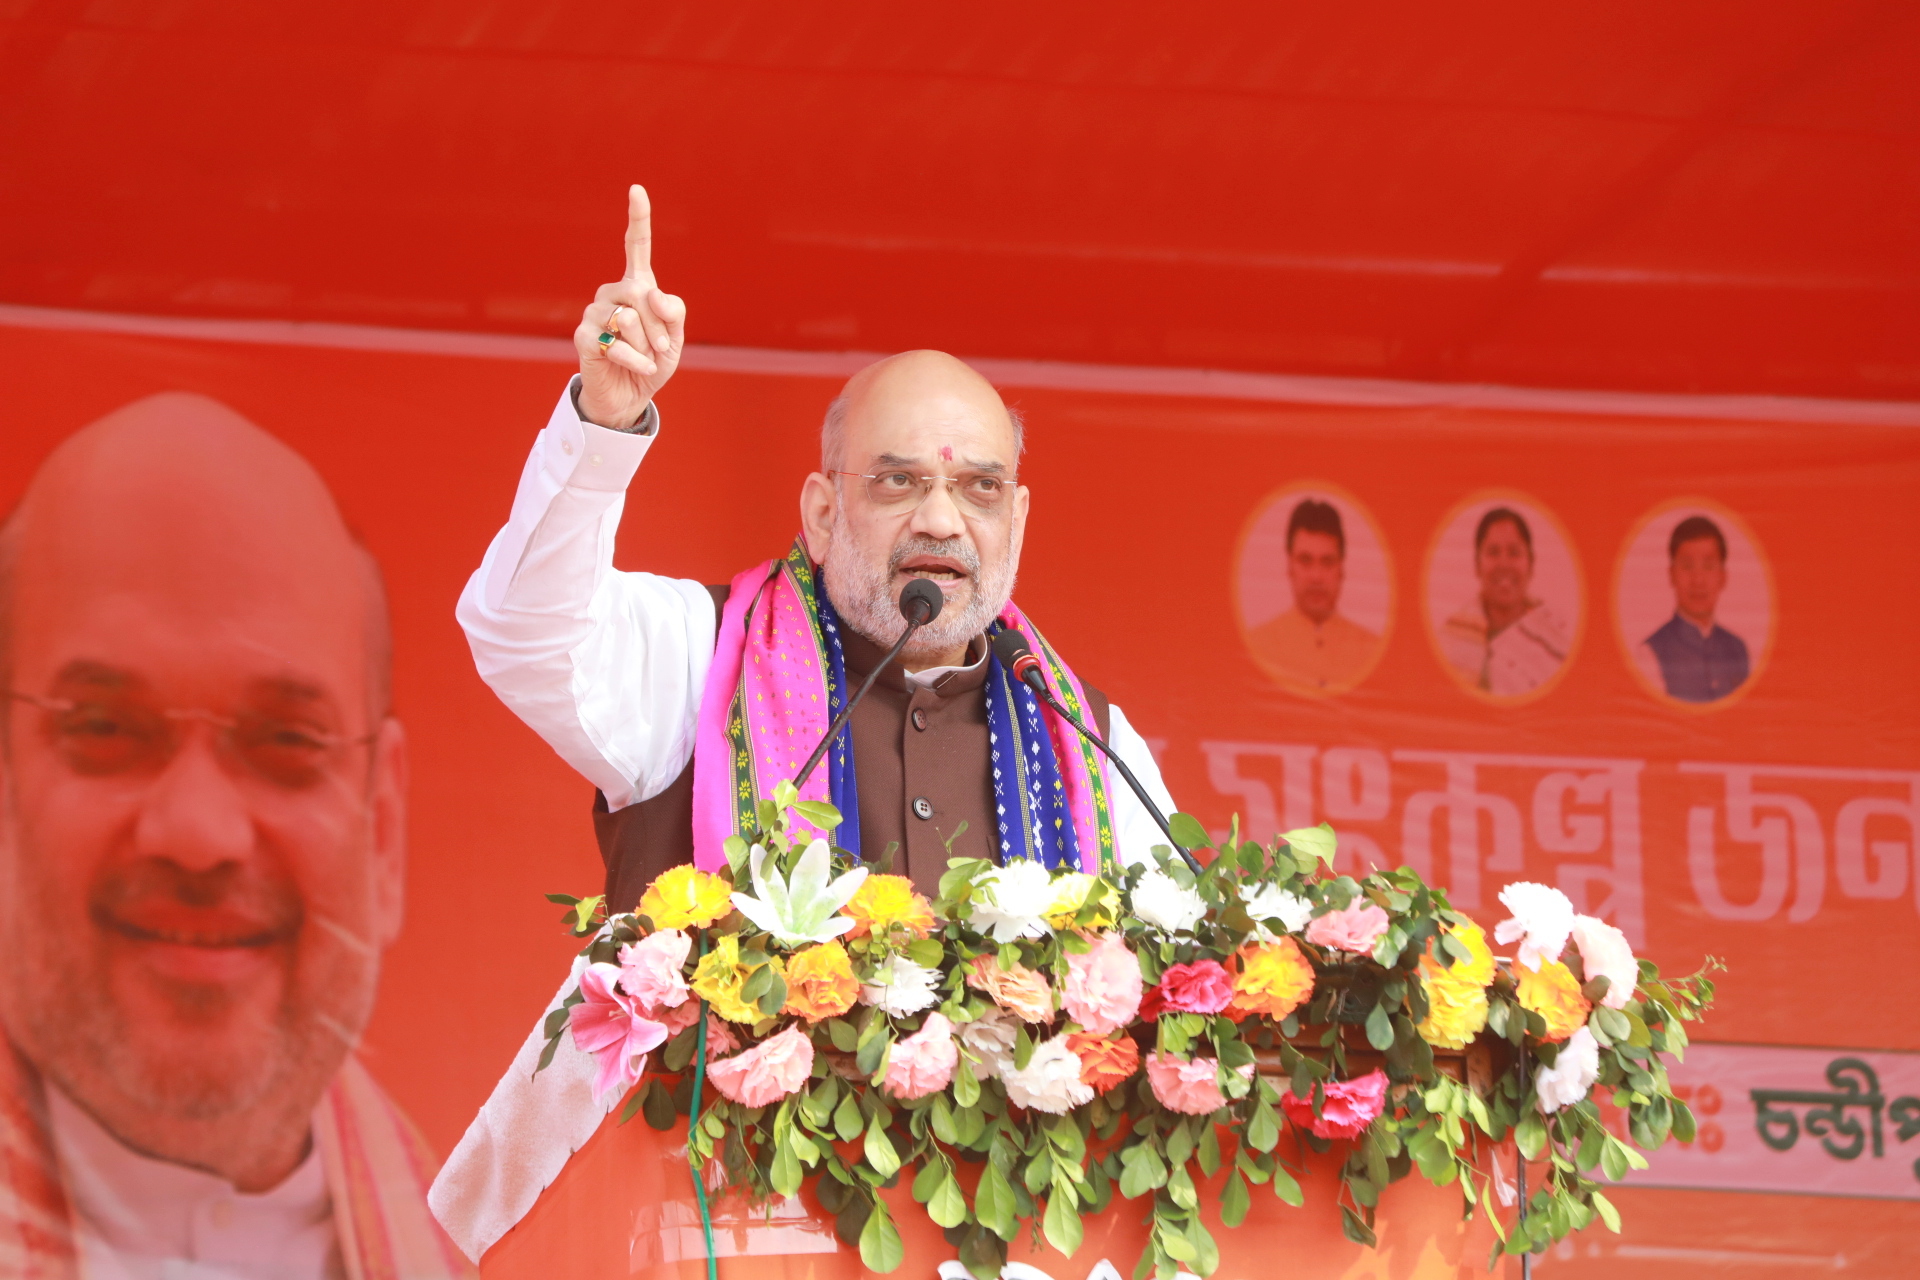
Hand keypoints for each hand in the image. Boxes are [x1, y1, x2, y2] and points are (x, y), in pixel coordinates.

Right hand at [572, 185, 687, 429]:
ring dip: (647, 346)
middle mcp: (611, 293)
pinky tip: (637, 369)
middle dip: (659, 326)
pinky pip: (616, 343)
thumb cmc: (652, 362)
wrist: (630, 396)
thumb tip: (653, 297)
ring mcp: (593, 312)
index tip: (637, 189)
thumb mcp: (675, 338)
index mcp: (637, 286)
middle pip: (640, 292)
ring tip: (646, 359)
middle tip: (662, 349)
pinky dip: (636, 361)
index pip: (636, 247)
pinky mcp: (583, 336)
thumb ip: (673, 313)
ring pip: (629, 318)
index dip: (638, 218)